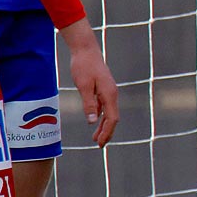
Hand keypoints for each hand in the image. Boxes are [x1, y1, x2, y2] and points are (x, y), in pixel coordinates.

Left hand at [59, 19, 117, 147]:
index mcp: (109, 94)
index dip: (107, 132)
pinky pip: (105, 107)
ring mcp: (108, 92)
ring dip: (104, 126)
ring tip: (96, 138)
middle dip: (107, 132)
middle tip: (99, 145)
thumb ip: (89, 104)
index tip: (100, 143)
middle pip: (113, 118)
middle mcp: (112, 94)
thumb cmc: (84, 67)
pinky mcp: (103, 90)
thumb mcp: (83, 86)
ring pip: (109, 113)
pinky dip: (101, 117)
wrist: (86, 51)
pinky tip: (95, 122)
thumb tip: (93, 122)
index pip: (112, 118)